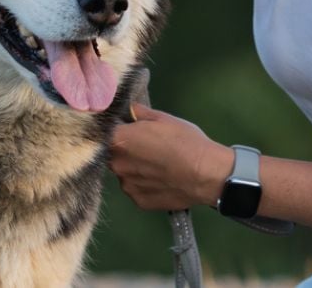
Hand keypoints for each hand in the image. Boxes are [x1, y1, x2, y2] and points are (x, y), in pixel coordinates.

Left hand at [109, 104, 231, 210]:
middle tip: (146, 146)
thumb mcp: (164, 119)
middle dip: (125, 149)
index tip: (126, 128)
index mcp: (119, 140)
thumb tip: (128, 109)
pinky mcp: (138, 201)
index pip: (105, 131)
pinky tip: (161, 178)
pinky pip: (136, 188)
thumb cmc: (186, 141)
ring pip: (124, 172)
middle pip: (113, 154)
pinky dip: (144, 184)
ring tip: (157, 164)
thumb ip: (139, 113)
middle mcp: (116, 164)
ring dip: (134, 167)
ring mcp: (127, 185)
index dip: (116, 129)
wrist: (206, 174)